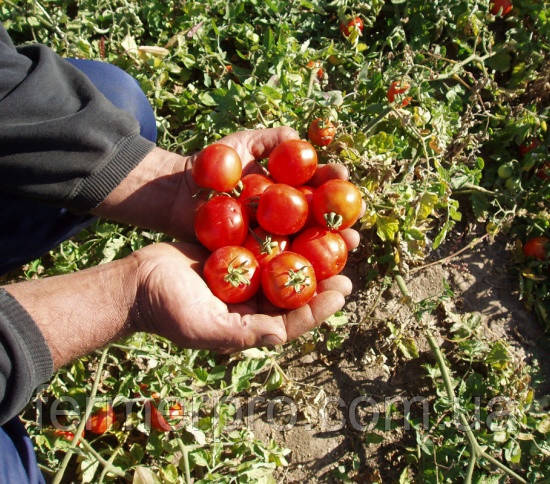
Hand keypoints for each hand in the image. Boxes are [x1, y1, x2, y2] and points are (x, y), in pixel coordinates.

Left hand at [96, 126, 361, 243]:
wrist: (178, 194)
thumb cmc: (209, 167)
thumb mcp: (239, 145)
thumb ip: (268, 139)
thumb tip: (297, 136)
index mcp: (287, 187)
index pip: (319, 185)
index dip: (334, 182)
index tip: (343, 178)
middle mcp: (286, 214)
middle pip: (321, 219)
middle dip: (341, 223)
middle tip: (355, 225)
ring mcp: (273, 236)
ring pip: (307, 243)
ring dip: (329, 248)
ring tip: (347, 248)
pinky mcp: (256, 255)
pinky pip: (281, 261)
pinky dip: (298, 265)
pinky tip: (315, 270)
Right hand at [132, 240, 355, 351]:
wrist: (137, 282)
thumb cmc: (168, 310)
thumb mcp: (205, 328)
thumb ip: (244, 332)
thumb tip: (283, 336)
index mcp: (253, 321)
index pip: (295, 317)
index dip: (321, 304)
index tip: (344, 288)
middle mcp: (255, 298)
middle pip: (298, 285)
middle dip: (325, 269)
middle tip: (350, 247)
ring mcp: (246, 272)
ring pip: (285, 257)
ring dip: (310, 243)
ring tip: (333, 225)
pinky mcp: (235, 249)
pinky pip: (264, 238)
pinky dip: (282, 227)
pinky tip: (299, 210)